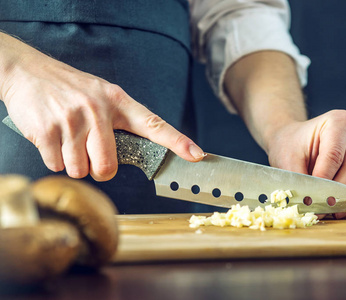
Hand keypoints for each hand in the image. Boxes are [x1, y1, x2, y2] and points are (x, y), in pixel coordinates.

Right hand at [0, 33, 204, 180]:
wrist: (28, 72)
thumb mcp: (102, 96)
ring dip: (74, 163)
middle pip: (108, 167)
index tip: (197, 155)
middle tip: (90, 153)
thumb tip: (133, 155)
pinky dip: (54, 159)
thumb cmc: (71, 89)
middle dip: (99, 168)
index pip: (154, 124)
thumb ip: (120, 123)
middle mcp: (98, 110)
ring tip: (68, 139)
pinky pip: (57, 165)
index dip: (178, 142)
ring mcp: (73, 120)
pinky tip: (52, 138)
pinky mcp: (47, 130)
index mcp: (119, 101)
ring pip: (81, 169)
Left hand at [266, 110, 345, 218]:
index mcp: (338, 122)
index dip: (324, 180)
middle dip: (340, 194)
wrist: (295, 142)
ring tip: (339, 213)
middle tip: (323, 210)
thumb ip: (300, 180)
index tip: (312, 198)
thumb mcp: (288, 158)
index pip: (335, 155)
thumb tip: (310, 205)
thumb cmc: (292, 147)